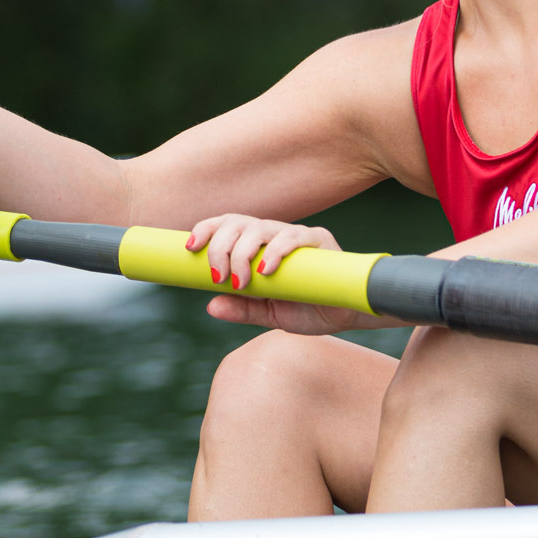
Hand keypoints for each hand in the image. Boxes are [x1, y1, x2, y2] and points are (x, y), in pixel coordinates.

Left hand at [185, 214, 376, 334]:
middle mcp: (274, 234)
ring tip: (241, 281)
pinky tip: (266, 270)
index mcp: (258, 245)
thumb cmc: (307, 308)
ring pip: (260, 228)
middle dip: (220, 246)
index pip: (227, 225)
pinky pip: (293, 237)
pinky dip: (275, 252)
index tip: (190, 248)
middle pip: (237, 222)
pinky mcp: (318, 241)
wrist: (346, 314)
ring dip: (242, 253)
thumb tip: (210, 306)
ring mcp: (296, 235)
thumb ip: (242, 308)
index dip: (207, 230)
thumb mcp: (268, 313)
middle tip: (219, 277)